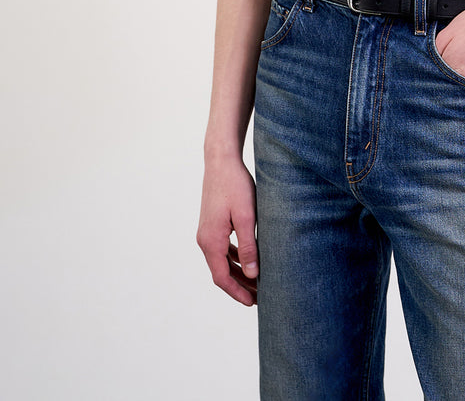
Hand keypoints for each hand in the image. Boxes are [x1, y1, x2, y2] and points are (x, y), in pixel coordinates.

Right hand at [197, 155, 258, 305]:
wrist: (221, 161)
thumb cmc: (235, 185)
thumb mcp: (247, 216)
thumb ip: (249, 246)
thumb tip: (253, 274)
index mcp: (211, 241)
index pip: (222, 277)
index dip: (237, 292)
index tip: (253, 302)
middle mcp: (205, 239)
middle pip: (221, 272)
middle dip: (240, 286)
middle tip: (260, 296)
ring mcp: (207, 232)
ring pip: (222, 261)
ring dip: (238, 273)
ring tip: (257, 281)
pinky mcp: (212, 224)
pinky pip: (223, 249)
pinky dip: (235, 258)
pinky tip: (249, 260)